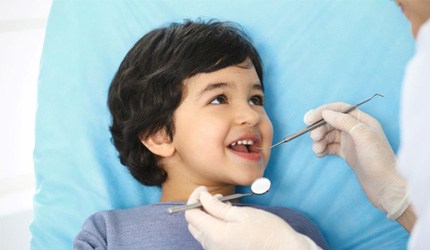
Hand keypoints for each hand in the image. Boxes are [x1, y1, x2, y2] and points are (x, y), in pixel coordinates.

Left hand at [185, 186, 320, 249]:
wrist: (284, 249)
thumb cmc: (268, 231)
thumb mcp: (242, 213)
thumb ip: (217, 207)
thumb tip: (202, 197)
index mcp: (216, 235)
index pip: (191, 215)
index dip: (194, 198)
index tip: (204, 189)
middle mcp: (213, 246)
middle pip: (193, 224)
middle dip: (199, 207)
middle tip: (214, 196)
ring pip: (201, 231)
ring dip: (206, 216)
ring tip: (224, 205)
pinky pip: (210, 238)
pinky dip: (213, 225)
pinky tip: (227, 218)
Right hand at [304, 102, 408, 219]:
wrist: (385, 186)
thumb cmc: (379, 160)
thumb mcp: (363, 136)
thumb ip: (345, 122)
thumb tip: (326, 113)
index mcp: (363, 121)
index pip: (339, 109)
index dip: (323, 111)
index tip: (309, 119)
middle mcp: (356, 129)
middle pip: (332, 122)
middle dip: (320, 128)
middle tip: (314, 137)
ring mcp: (351, 142)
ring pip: (329, 135)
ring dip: (320, 140)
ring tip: (317, 149)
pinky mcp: (347, 154)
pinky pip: (330, 147)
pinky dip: (323, 149)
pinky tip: (320, 154)